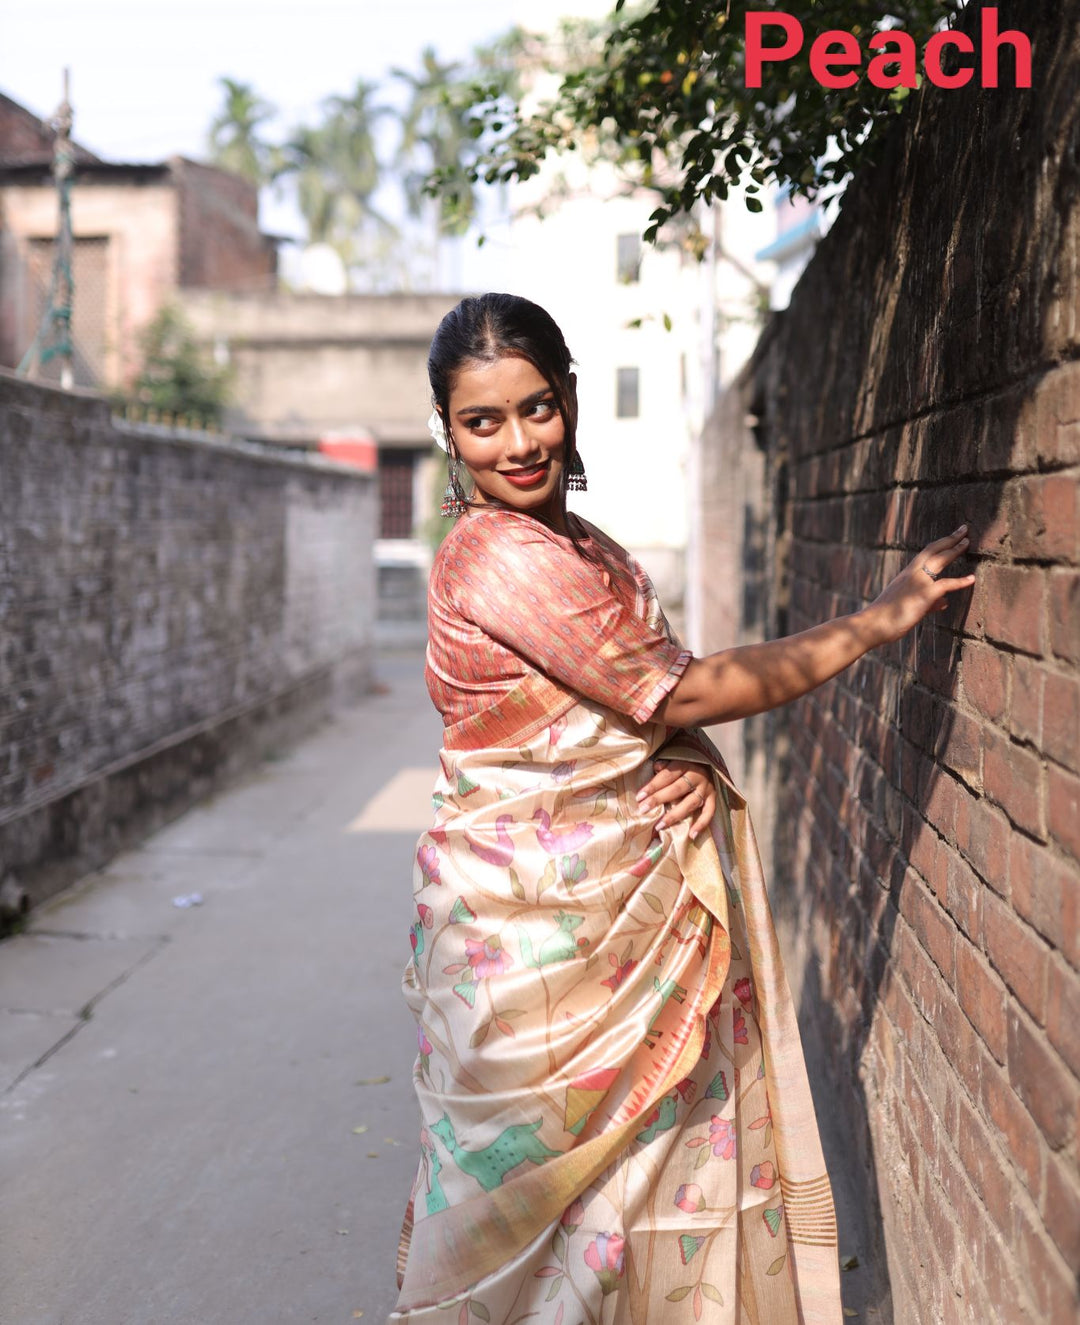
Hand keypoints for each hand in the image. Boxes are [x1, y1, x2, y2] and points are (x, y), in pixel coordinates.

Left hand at [636, 758, 715, 834]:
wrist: (709, 765)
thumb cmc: (684, 766)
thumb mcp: (674, 761)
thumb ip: (665, 766)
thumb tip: (655, 767)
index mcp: (685, 764)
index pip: (666, 776)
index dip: (653, 786)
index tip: (639, 797)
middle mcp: (697, 776)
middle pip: (676, 789)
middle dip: (658, 800)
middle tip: (643, 810)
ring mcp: (706, 788)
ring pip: (690, 803)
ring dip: (674, 815)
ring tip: (659, 826)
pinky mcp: (713, 798)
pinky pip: (709, 813)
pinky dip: (701, 824)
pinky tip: (691, 835)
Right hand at [863, 526, 975, 645]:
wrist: (872, 624)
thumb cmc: (885, 618)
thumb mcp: (906, 606)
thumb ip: (929, 602)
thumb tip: (945, 602)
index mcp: (906, 575)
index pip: (925, 553)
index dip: (940, 543)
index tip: (952, 536)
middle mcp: (912, 574)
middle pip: (933, 550)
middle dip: (950, 538)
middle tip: (963, 529)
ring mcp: (918, 583)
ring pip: (939, 560)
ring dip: (954, 549)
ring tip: (967, 542)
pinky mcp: (924, 595)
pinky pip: (946, 584)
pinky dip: (960, 581)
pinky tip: (972, 579)